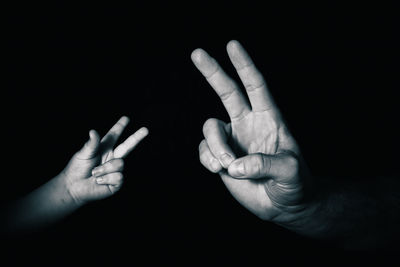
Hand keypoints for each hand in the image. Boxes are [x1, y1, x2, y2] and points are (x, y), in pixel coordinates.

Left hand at [62, 116, 147, 204]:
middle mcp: (112, 158)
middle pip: (127, 146)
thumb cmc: (77, 169)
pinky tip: (99, 181)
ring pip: (120, 164)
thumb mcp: (83, 154)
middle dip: (137, 137)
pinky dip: (106, 179)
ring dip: (105, 169)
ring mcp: (115, 169)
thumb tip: (93, 131)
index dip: (120, 127)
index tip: (126, 118)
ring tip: (95, 174)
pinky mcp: (117, 182)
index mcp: (104, 148)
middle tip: (146, 129)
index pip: (114, 136)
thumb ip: (91, 144)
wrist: (74, 187)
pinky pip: (118, 176)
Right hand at [192, 40, 310, 222]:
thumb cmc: (295, 183)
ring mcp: (232, 140)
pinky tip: (220, 169)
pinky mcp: (220, 157)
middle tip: (197, 53)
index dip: (244, 65)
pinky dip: (208, 159)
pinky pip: (204, 150)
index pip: (256, 86)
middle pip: (227, 92)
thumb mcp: (290, 171)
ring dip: (215, 146)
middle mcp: (248, 124)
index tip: (232, 45)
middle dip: (212, 72)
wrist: (283, 205)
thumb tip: (235, 164)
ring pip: (210, 128)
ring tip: (227, 165)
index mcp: (269, 118)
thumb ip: (265, 164)